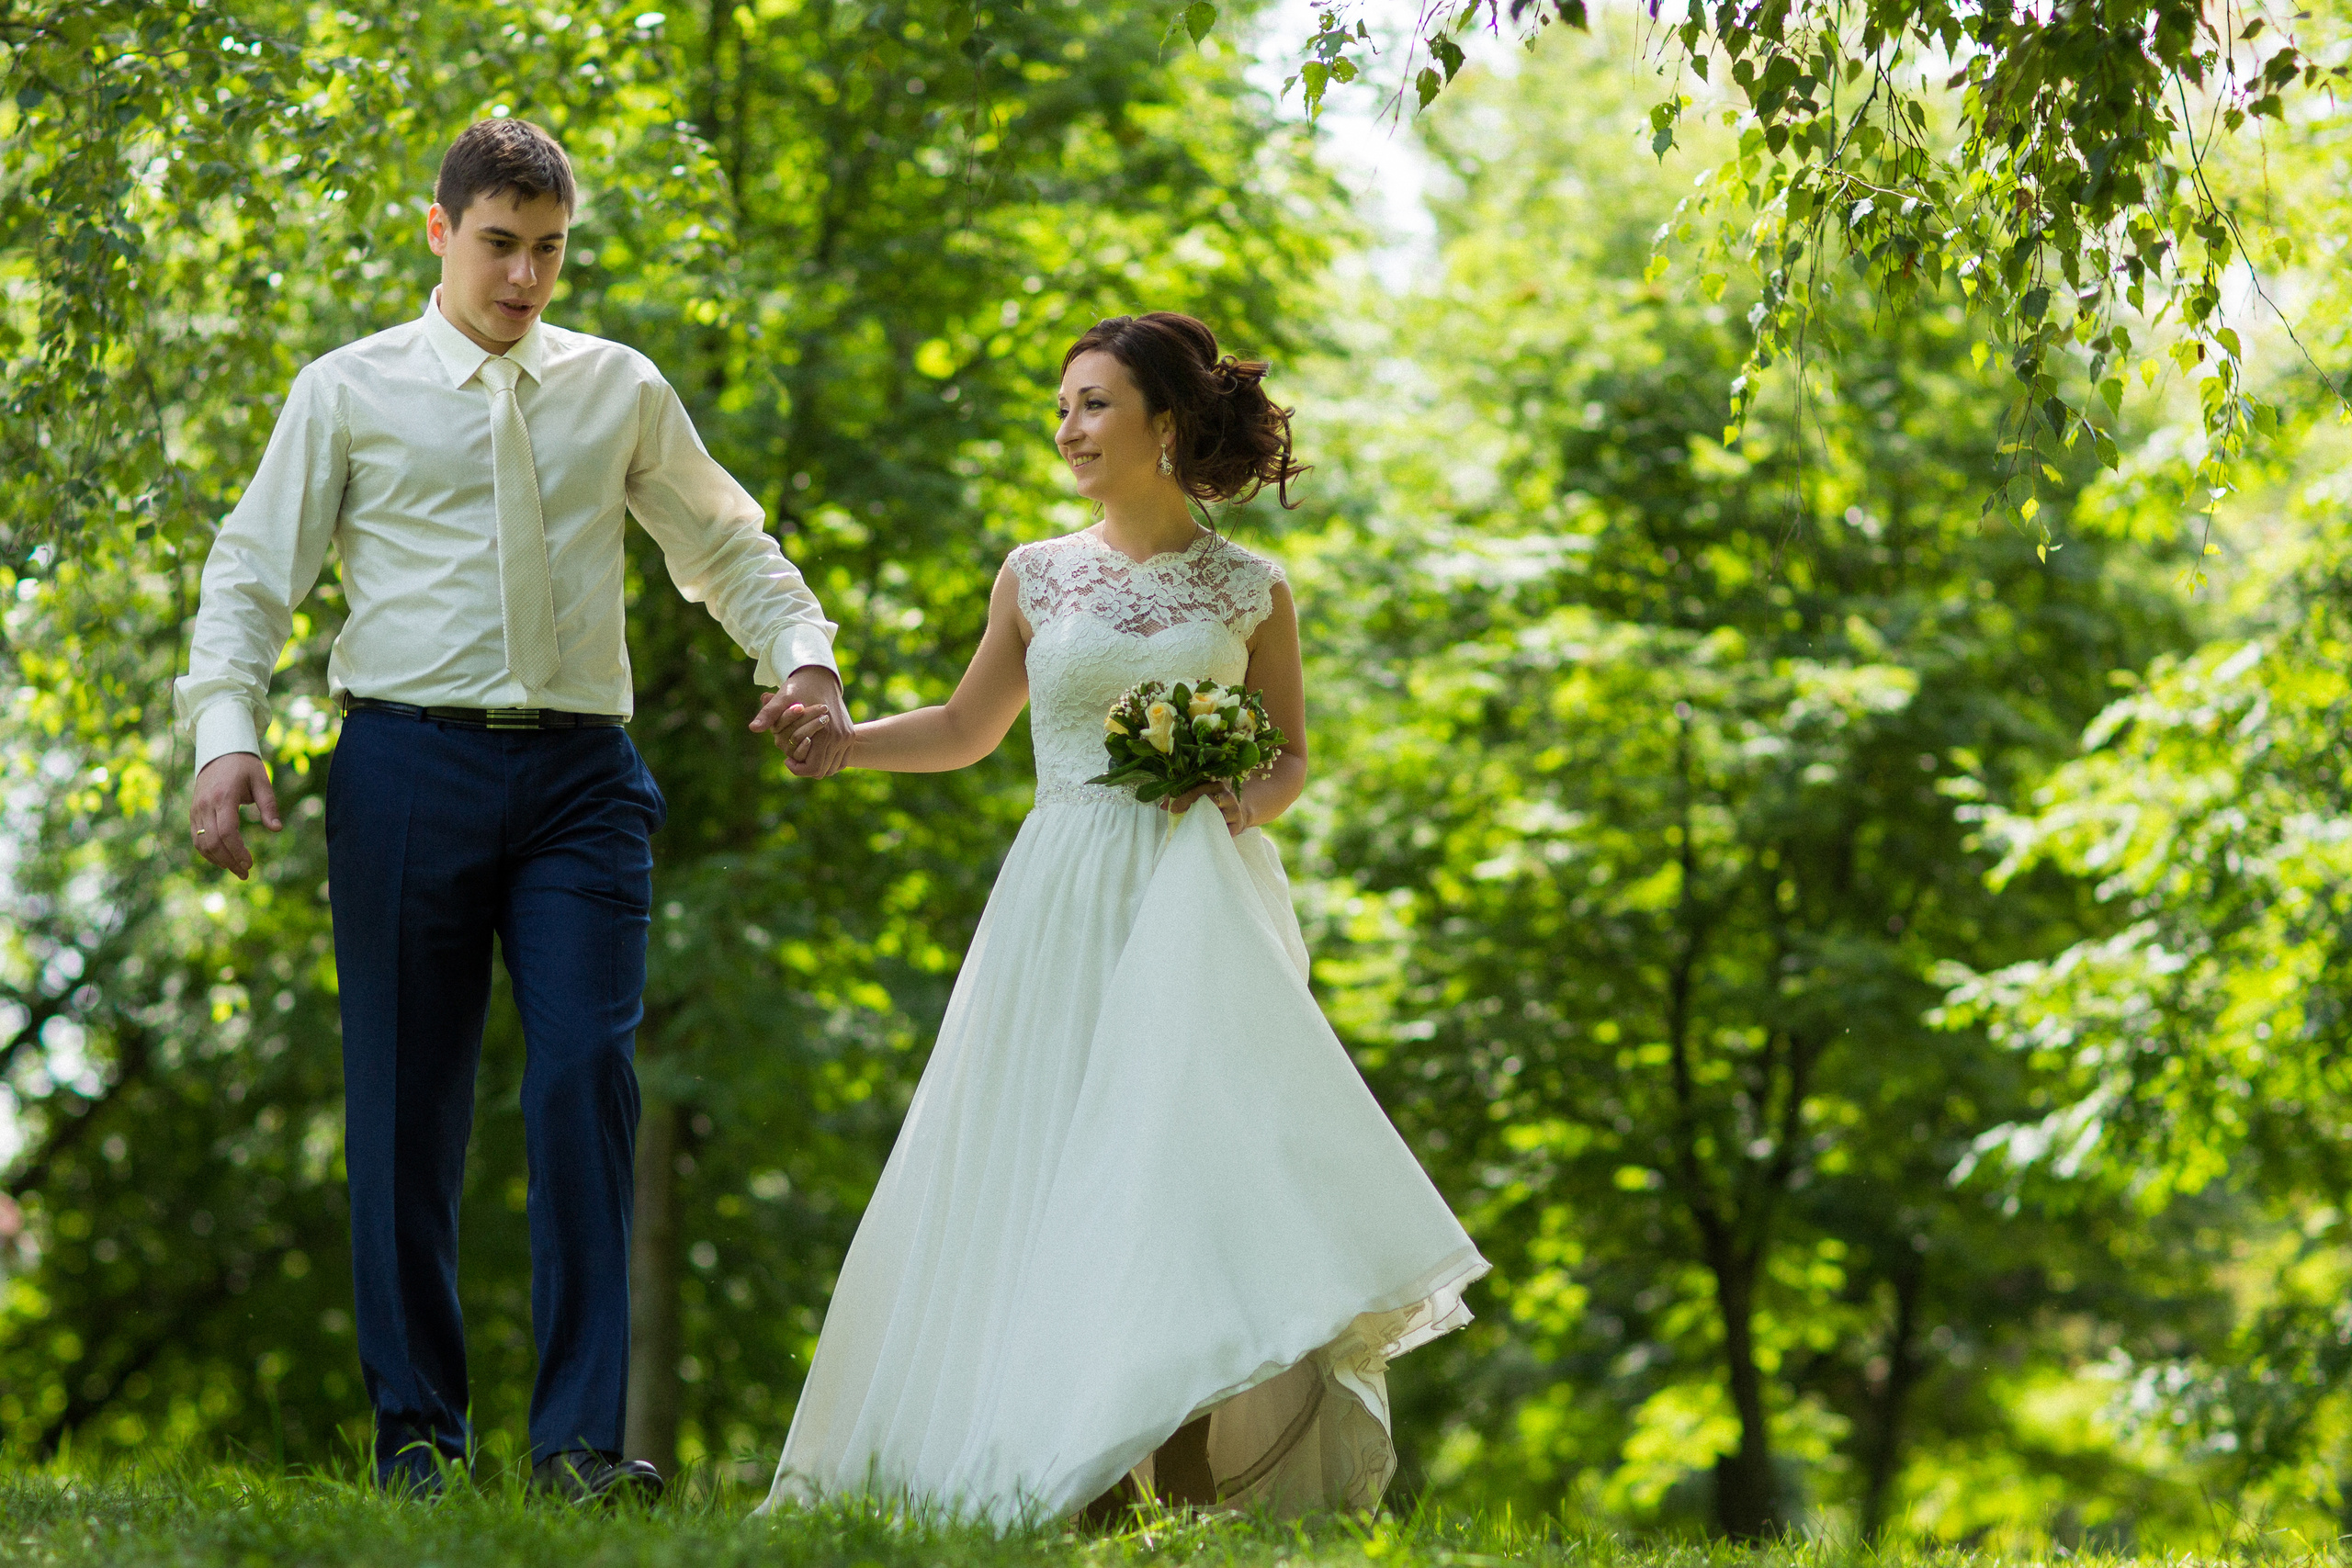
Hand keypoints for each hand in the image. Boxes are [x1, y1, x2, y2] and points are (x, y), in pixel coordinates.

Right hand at [190, 752, 281, 879]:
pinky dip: (208, 852)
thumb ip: (269, 805)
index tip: (250, 863)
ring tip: (236, 870)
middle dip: (229, 861)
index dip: (237, 851)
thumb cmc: (245, 766)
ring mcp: (196, 809)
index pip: (227, 831)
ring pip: (201, 843)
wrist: (219, 752)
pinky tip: (223, 860)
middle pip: (213, 841)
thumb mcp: (262, 781)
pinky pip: (196, 838)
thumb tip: (276, 829)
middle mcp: (206, 805)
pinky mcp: (193, 812)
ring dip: (218, 860)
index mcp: (224, 797)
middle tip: (245, 873)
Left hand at [750, 665, 852, 778]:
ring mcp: (847, 737)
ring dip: (817, 766)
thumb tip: (753, 728)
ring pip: (832, 768)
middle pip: (822, 771)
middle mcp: (840, 737)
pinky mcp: (849, 735)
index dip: (797, 769)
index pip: (812, 768)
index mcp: (825, 732)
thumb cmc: (799, 688)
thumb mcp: (782, 699)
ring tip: (801, 757)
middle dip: (805, 769)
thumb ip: (768, 715)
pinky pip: (841, 760)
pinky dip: (828, 762)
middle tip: (791, 760)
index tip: (786, 760)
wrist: (821, 677)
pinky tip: (813, 754)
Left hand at [1160, 781, 1251, 836]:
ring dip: (1202, 823)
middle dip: (1192, 809)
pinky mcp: (1237, 825)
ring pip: (1216, 817)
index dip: (1185, 798)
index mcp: (1216, 785)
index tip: (1172, 808)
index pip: (1199, 790)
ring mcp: (1234, 811)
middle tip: (1177, 817)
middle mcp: (1227, 796)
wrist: (1239, 813)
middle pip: (1209, 801)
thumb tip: (1163, 805)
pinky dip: (1211, 834)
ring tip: (1189, 827)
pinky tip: (1202, 836)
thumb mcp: (1201, 796)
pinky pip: (1222, 831)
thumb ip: (1181, 797)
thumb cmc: (1214, 804)